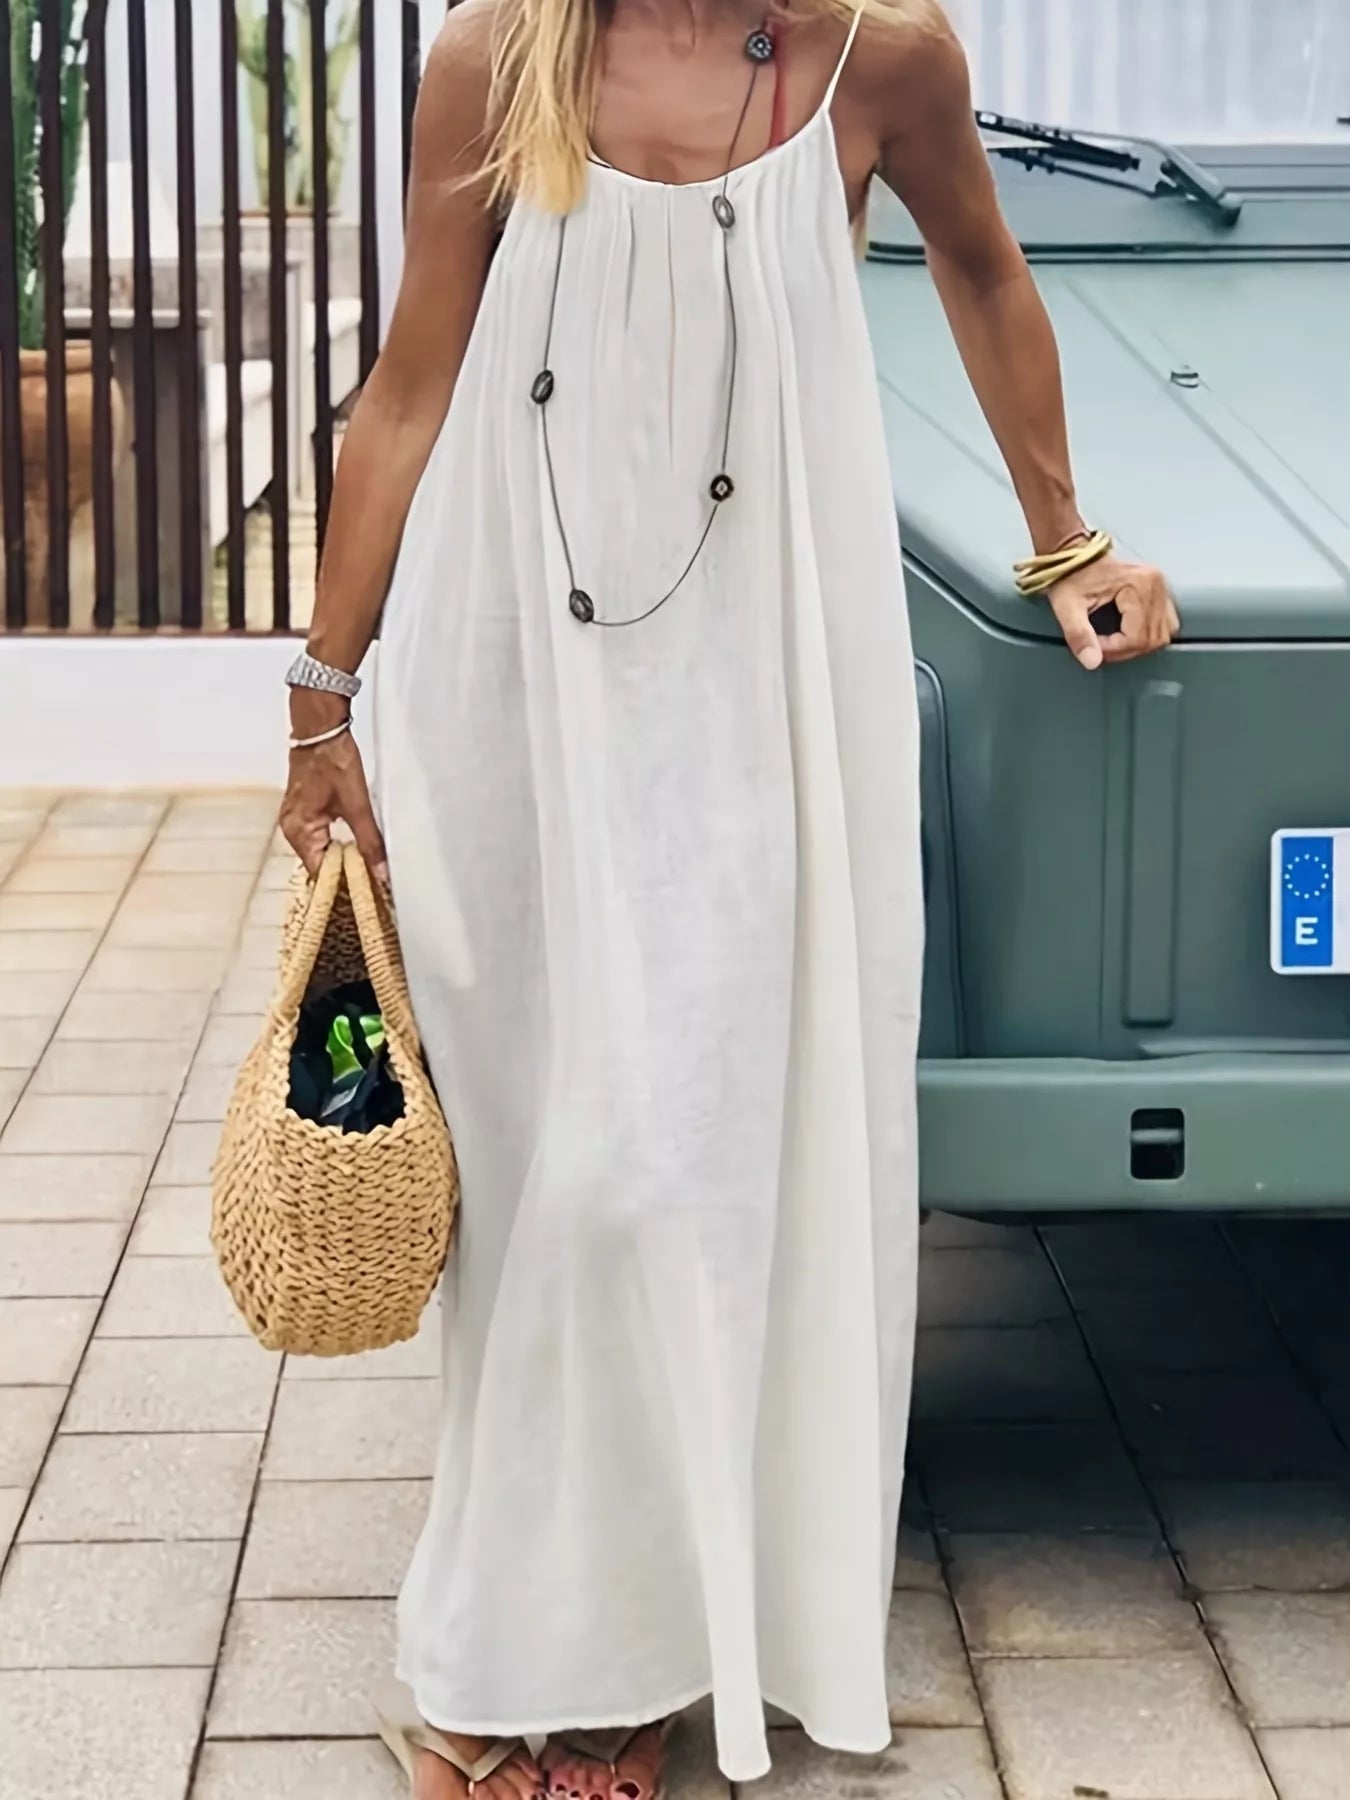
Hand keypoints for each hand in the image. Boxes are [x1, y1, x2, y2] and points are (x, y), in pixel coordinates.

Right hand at [279, 724, 387, 880]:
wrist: (322, 729)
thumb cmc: (333, 760)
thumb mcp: (357, 805)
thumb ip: (370, 842)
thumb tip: (380, 872)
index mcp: (300, 831)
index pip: (320, 873)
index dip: (344, 884)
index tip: (366, 894)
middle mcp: (292, 829)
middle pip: (319, 864)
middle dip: (344, 874)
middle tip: (372, 885)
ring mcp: (296, 819)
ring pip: (320, 851)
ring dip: (341, 860)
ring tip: (367, 871)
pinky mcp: (304, 810)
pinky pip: (320, 837)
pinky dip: (336, 845)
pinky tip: (354, 850)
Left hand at [1047, 555, 1179, 670]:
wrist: (1074, 553)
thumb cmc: (1071, 575)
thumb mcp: (1067, 606)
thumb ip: (1079, 634)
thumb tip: (1092, 661)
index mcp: (1138, 584)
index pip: (1137, 637)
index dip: (1115, 649)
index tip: (1094, 645)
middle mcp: (1156, 584)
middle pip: (1153, 638)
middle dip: (1125, 650)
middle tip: (1101, 646)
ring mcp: (1161, 587)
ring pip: (1162, 634)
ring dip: (1137, 645)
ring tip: (1113, 641)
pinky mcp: (1160, 591)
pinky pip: (1165, 623)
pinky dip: (1147, 635)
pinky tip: (1127, 634)